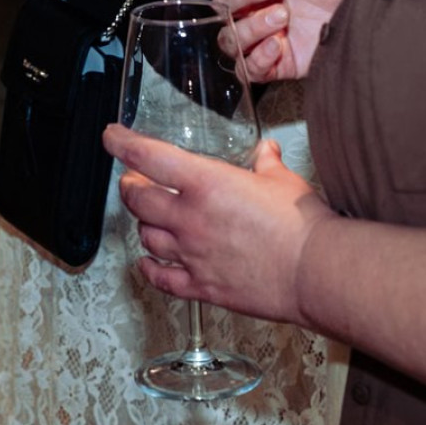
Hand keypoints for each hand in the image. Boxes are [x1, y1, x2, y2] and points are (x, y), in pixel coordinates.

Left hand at [105, 127, 329, 326]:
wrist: (314, 272)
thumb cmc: (301, 225)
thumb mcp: (281, 179)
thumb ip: (266, 162)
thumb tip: (266, 151)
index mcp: (206, 183)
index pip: (149, 156)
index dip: (123, 144)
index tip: (112, 137)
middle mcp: (191, 218)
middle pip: (138, 199)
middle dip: (130, 187)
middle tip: (132, 182)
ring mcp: (193, 255)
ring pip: (146, 237)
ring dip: (143, 225)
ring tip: (148, 218)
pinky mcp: (202, 287)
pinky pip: (161, 278)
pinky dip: (149, 269)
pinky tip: (147, 263)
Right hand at [206, 0, 361, 80]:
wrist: (367, 18)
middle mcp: (255, 3)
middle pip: (222, 0)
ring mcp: (262, 34)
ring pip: (229, 36)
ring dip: (251, 26)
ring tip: (283, 15)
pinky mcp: (274, 63)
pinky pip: (247, 69)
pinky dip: (257, 58)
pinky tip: (278, 44)